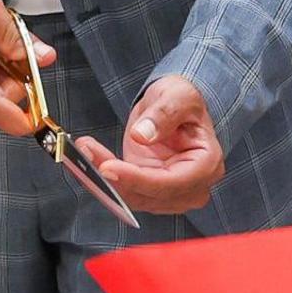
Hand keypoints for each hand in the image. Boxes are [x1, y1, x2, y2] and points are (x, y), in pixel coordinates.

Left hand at [89, 76, 224, 215]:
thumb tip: (142, 135)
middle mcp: (192, 187)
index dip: (137, 179)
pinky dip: (103, 177)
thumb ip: (163, 114)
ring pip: (132, 196)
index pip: (170, 183)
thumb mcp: (177, 96)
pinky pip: (123, 191)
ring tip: (84, 149)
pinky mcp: (148, 191)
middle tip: (86, 154)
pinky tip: (88, 156)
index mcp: (207, 165)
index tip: (107, 168)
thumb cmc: (182, 101)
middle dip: (114, 179)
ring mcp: (170, 193)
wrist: (173, 107)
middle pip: (148, 195)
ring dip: (104, 178)